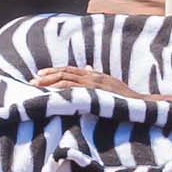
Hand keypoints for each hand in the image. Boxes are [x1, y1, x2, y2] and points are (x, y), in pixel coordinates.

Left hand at [30, 65, 145, 99]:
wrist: (139, 103)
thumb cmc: (123, 96)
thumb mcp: (108, 82)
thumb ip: (96, 76)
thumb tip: (88, 68)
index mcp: (93, 74)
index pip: (69, 70)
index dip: (53, 71)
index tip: (39, 74)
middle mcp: (92, 76)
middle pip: (65, 73)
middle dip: (47, 76)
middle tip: (32, 80)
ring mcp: (94, 84)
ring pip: (68, 80)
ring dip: (50, 82)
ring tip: (37, 86)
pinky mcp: (97, 93)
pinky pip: (77, 90)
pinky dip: (63, 90)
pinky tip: (52, 93)